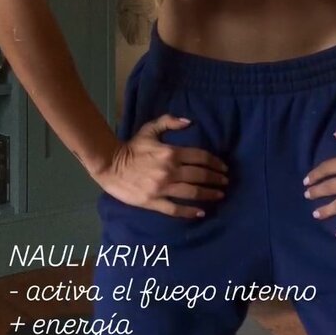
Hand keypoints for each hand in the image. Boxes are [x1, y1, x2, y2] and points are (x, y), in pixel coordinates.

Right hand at [94, 114, 228, 217]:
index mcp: (171, 152)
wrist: (110, 165)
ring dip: (209, 194)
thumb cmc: (132, 147)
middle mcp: (170, 171)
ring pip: (192, 192)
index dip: (215, 163)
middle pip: (200, 175)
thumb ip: (169, 122)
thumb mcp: (149, 129)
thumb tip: (189, 122)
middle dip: (216, 179)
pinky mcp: (153, 202)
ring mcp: (162, 188)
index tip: (224, 167)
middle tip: (225, 182)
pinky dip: (190, 211)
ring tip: (219, 195)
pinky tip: (201, 212)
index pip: (201, 157)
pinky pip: (176, 208)